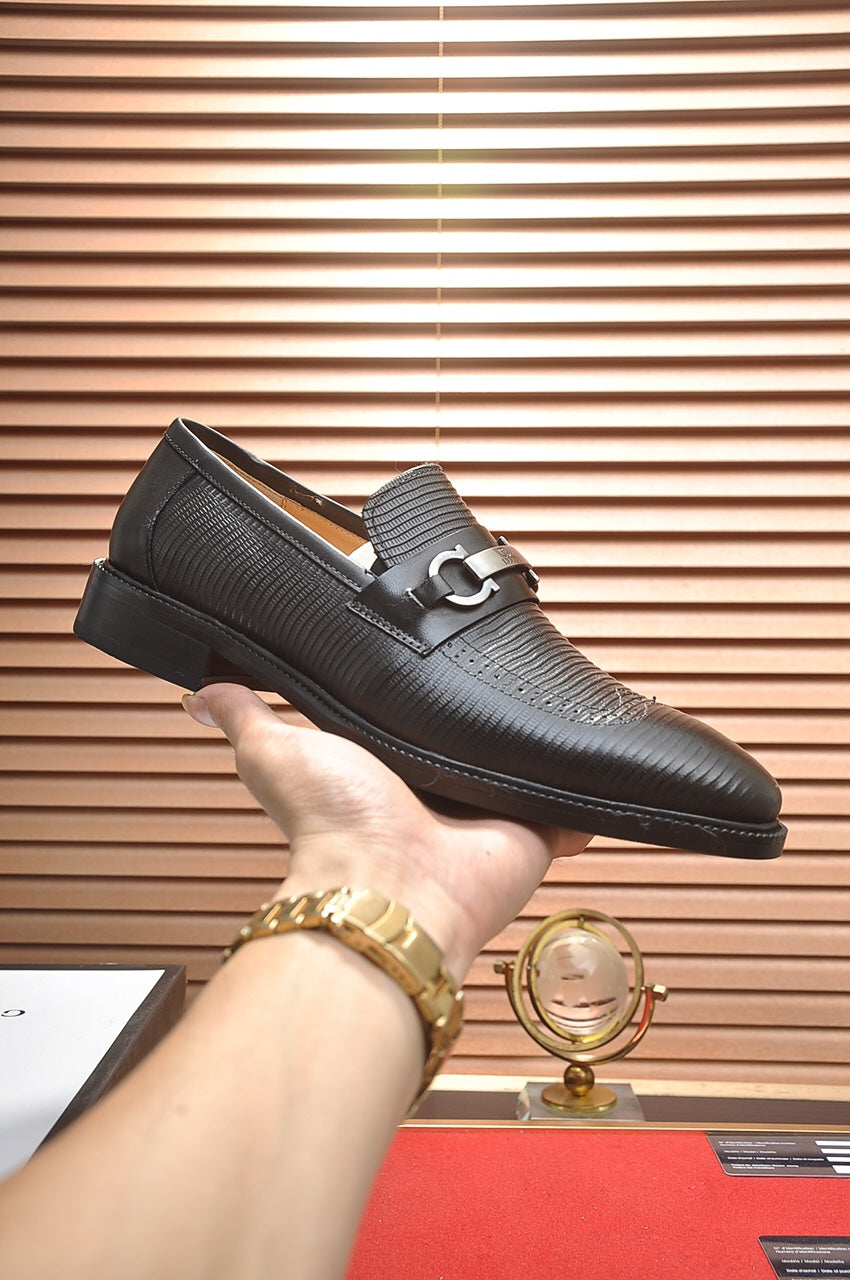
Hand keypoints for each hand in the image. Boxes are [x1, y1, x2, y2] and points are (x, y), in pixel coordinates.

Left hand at [183, 683, 588, 979]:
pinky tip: (591, 763)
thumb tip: (200, 694)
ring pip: (527, 773)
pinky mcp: (534, 834)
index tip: (447, 658)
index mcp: (391, 770)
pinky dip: (584, 795)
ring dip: (539, 751)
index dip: (432, 697)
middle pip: (478, 748)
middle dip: (492, 719)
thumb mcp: (278, 752)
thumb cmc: (332, 825)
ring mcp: (490, 815)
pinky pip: (570, 808)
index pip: (419, 725)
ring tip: (560, 705)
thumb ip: (247, 716)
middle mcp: (443, 795)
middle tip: (512, 677)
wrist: (387, 885)